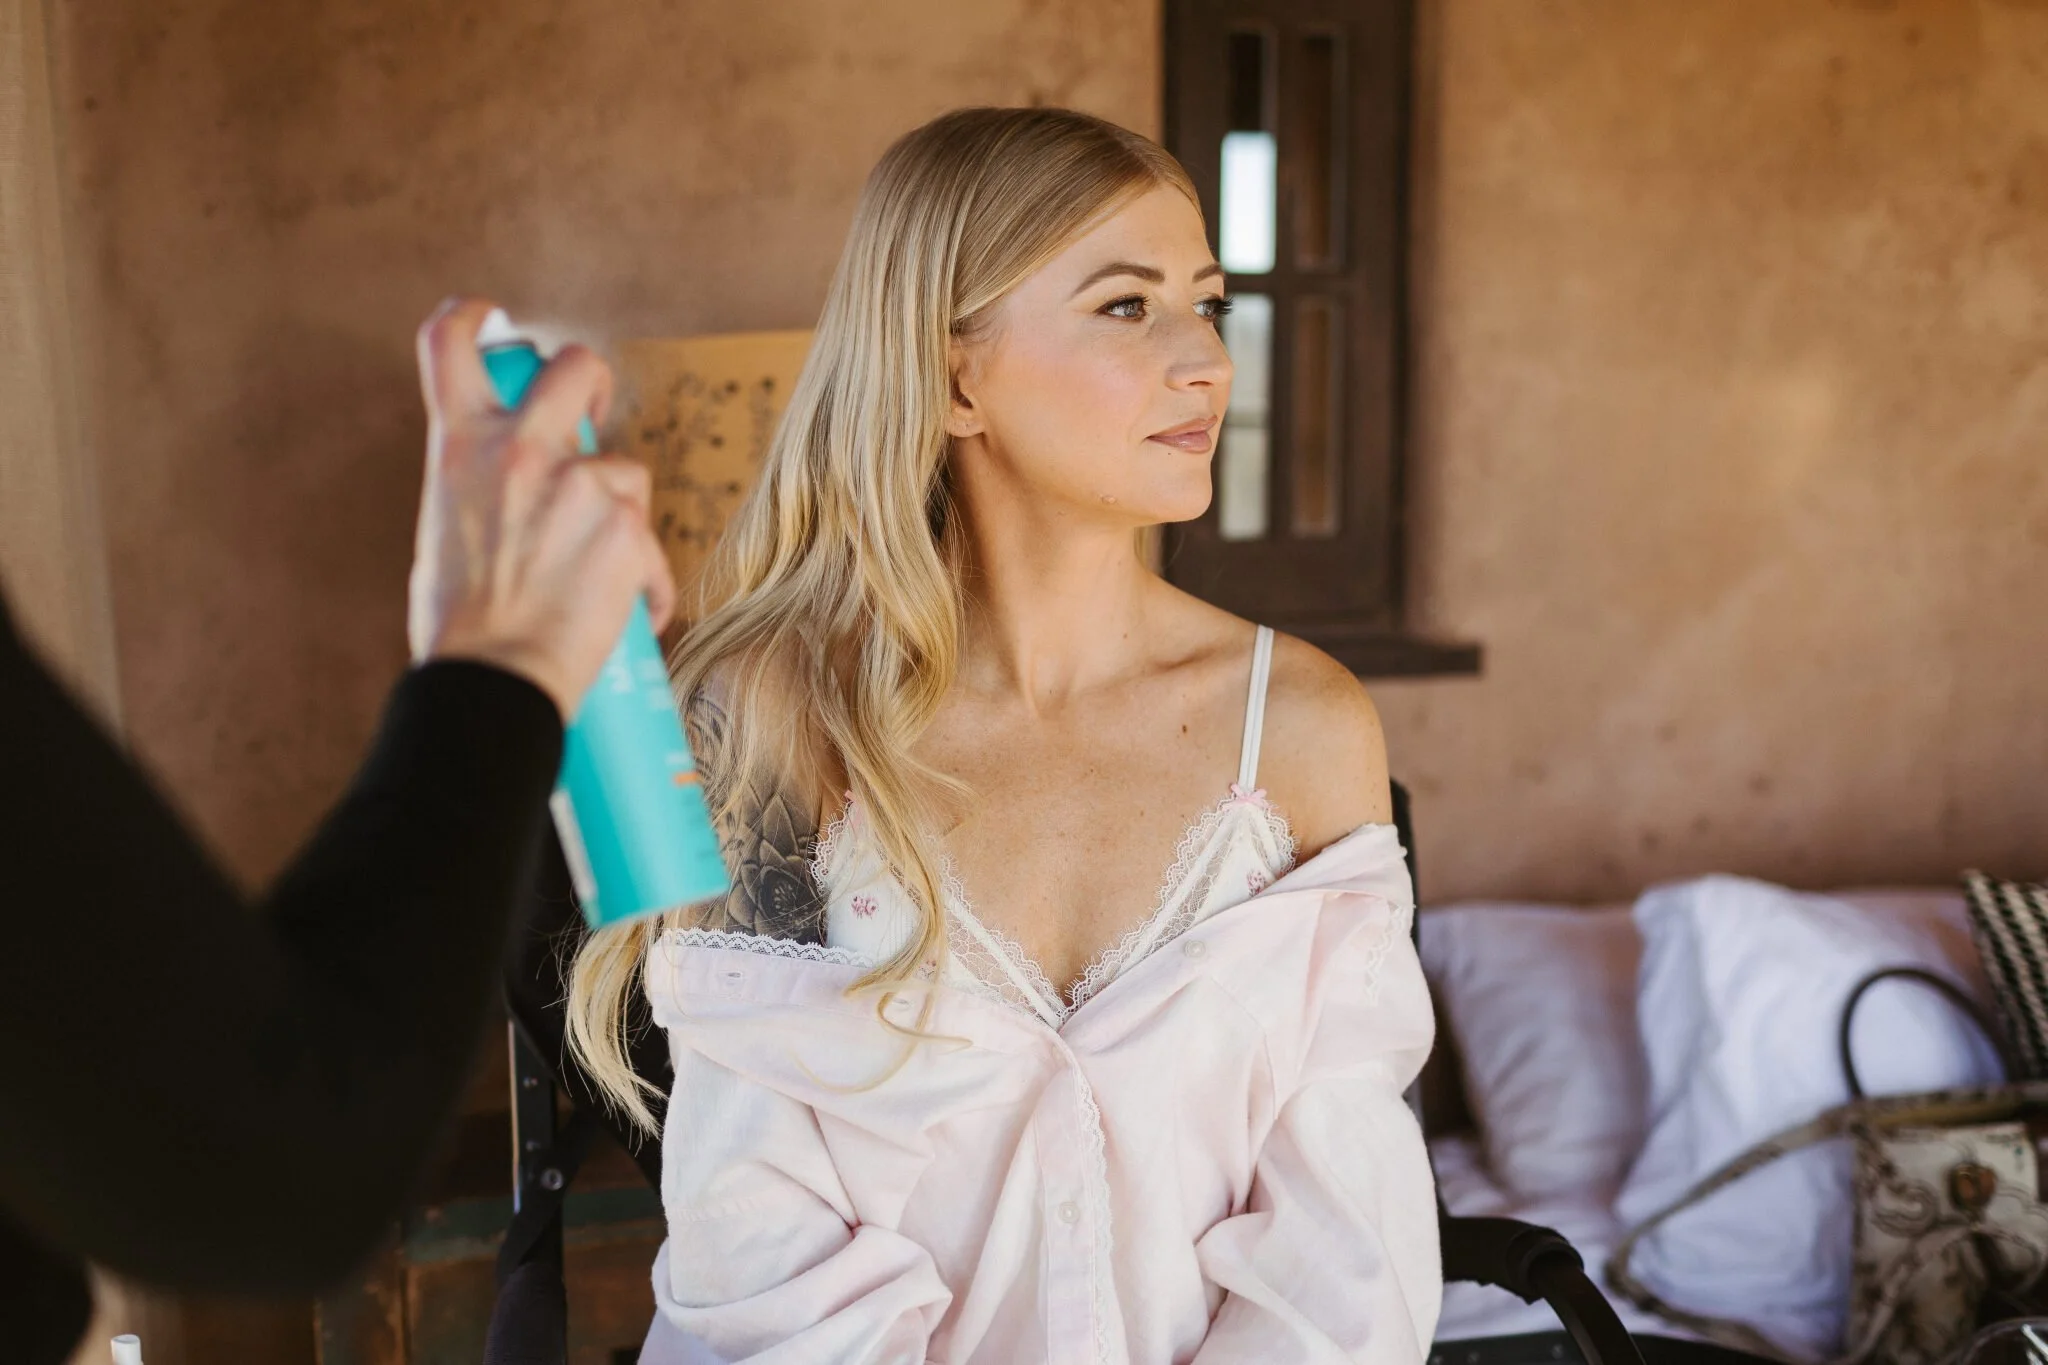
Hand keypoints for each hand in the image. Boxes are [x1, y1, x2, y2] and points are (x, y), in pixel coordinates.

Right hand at [406, 298, 677, 718]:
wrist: (492, 680)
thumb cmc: (460, 626)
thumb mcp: (446, 530)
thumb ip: (479, 487)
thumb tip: (507, 489)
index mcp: (458, 445)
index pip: (448, 343)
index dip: (470, 316)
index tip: (488, 317)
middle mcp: (518, 447)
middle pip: (576, 365)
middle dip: (592, 382)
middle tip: (594, 415)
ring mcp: (578, 483)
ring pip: (626, 471)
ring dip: (619, 514)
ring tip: (594, 576)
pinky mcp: (627, 526)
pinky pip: (651, 543)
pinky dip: (645, 580)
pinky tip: (630, 612)